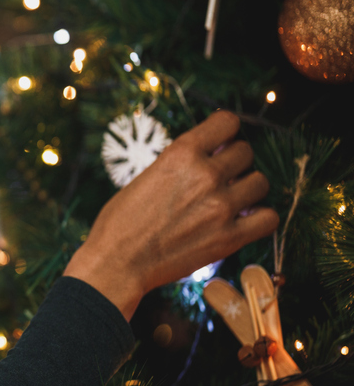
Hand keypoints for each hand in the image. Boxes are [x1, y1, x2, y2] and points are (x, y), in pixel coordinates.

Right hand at [64, 111, 278, 318]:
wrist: (116, 263)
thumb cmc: (120, 222)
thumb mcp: (145, 177)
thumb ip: (179, 165)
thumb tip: (207, 158)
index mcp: (181, 153)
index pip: (227, 122)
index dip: (226, 132)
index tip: (220, 143)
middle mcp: (206, 174)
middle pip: (245, 152)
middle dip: (234, 162)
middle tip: (221, 177)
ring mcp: (221, 206)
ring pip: (260, 182)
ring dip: (248, 188)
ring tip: (232, 199)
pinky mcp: (229, 237)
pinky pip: (268, 218)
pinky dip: (259, 218)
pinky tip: (243, 220)